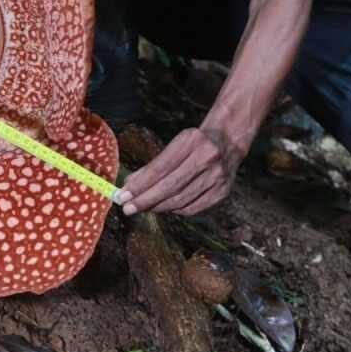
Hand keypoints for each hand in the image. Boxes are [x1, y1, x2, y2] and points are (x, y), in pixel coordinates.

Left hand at [116, 127, 242, 215]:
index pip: (160, 168)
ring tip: (142, 208)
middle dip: (145, 200)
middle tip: (127, 208)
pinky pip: (193, 208)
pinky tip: (163, 208)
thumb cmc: (194, 143)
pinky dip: (175, 210)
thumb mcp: (175, 144)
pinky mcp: (222, 193)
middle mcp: (207, 158)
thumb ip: (153, 165)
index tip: (123, 195)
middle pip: (170, 186)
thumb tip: (129, 185)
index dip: (140, 185)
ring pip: (181, 200)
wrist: (227, 141)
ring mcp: (217, 177)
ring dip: (157, 207)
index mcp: (191, 141)